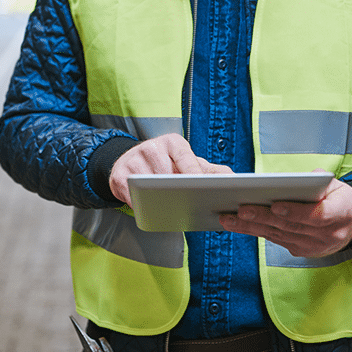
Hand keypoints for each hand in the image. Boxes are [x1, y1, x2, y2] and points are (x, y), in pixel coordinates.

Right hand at [109, 133, 231, 206]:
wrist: (128, 161)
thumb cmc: (164, 164)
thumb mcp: (186, 162)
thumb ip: (209, 170)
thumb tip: (233, 178)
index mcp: (172, 142)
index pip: (185, 156)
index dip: (194, 173)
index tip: (203, 188)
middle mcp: (151, 147)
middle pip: (167, 174)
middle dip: (178, 191)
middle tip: (190, 204)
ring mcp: (133, 160)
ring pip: (150, 186)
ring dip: (160, 200)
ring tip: (170, 209)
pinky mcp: (119, 175)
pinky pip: (132, 195)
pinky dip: (142, 205)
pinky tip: (150, 209)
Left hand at [219, 176, 351, 257]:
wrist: (351, 224)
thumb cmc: (339, 199)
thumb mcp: (337, 185)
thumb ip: (319, 181)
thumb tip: (297, 181)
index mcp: (342, 213)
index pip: (317, 215)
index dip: (295, 211)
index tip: (275, 205)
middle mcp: (329, 234)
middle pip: (291, 226)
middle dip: (264, 217)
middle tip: (241, 209)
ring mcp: (315, 246)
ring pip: (279, 235)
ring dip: (252, 227)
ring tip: (230, 218)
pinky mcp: (301, 250)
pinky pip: (276, 240)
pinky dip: (256, 232)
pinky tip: (238, 225)